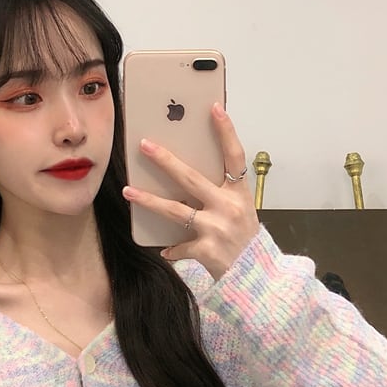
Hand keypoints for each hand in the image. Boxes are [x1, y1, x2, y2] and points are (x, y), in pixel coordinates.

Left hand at [122, 103, 260, 280]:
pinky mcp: (206, 250)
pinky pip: (180, 246)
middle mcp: (228, 208)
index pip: (235, 156)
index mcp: (240, 195)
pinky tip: (165, 250)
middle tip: (145, 145)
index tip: (215, 108)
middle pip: (191, 178)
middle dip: (165, 160)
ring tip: (129, 191)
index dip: (226, 131)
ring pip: (175, 209)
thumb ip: (221, 196)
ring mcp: (216, 229)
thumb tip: (186, 180)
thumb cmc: (247, 242)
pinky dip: (172, 249)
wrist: (258, 278)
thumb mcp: (242, 213)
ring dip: (149, 200)